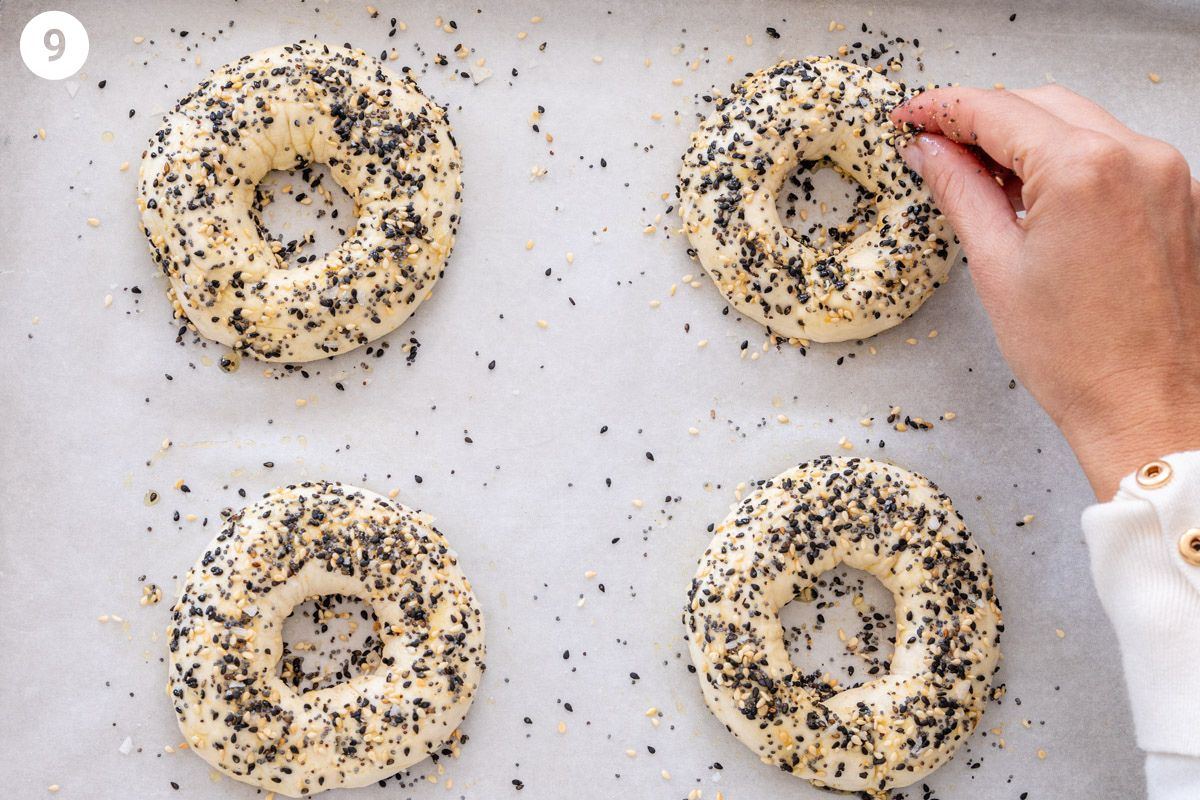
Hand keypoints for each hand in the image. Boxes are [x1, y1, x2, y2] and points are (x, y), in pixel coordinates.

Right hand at [891, 85, 1199, 499]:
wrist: (1148, 407)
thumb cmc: (1079, 357)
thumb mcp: (995, 266)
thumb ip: (959, 192)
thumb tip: (930, 152)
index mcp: (1086, 169)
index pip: (997, 111)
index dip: (941, 110)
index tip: (910, 119)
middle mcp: (1136, 157)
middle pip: (1039, 105)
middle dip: (981, 119)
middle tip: (932, 147)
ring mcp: (1166, 174)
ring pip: (1078, 122)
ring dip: (1024, 138)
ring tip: (977, 176)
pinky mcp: (1179, 196)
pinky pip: (1112, 152)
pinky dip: (1066, 158)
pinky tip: (1031, 193)